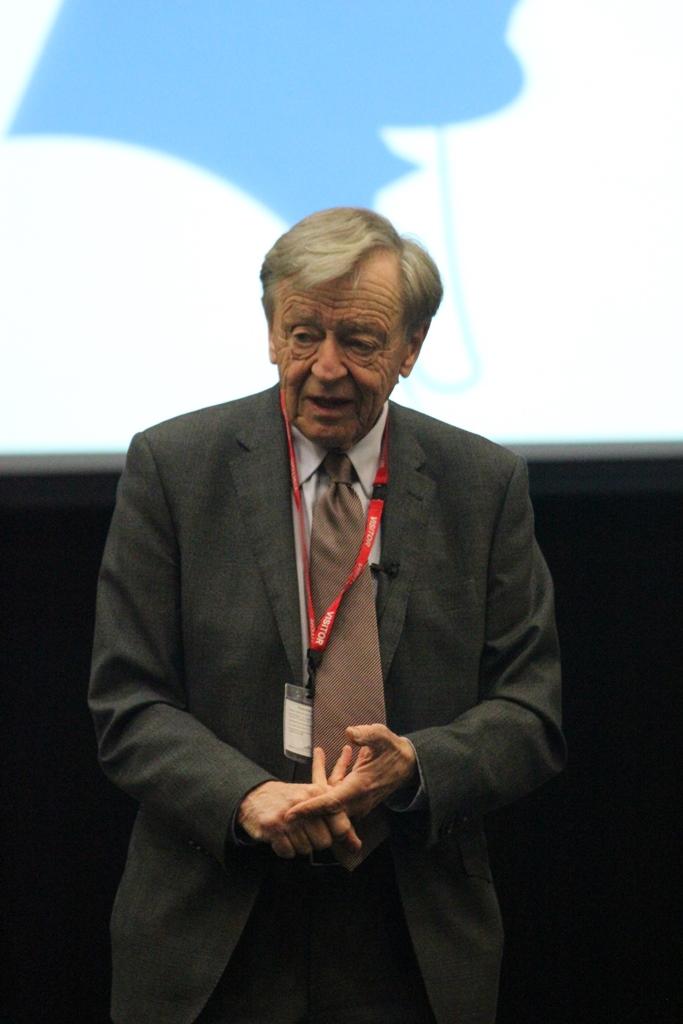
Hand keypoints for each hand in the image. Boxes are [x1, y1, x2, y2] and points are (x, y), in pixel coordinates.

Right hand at [237, 778, 360, 859]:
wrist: (256, 795)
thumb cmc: (289, 800)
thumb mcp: (314, 801)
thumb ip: (336, 821)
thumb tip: (356, 846)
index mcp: (317, 793)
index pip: (339, 825)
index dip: (336, 834)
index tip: (329, 833)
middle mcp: (303, 803)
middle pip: (324, 842)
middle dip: (315, 842)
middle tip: (305, 832)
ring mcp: (287, 816)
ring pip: (306, 850)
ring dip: (298, 846)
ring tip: (291, 833)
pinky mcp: (272, 827)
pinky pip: (288, 852)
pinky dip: (285, 850)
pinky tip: (281, 838)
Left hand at [284, 724, 416, 824]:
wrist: (409, 765)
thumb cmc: (394, 751)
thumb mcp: (384, 736)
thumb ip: (368, 733)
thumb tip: (350, 732)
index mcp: (360, 787)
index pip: (330, 802)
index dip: (309, 809)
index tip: (290, 814)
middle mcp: (357, 799)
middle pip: (324, 806)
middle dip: (305, 800)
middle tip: (287, 790)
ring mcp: (357, 801)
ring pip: (329, 799)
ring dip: (319, 781)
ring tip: (320, 751)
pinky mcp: (355, 798)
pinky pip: (336, 794)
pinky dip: (330, 778)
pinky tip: (335, 754)